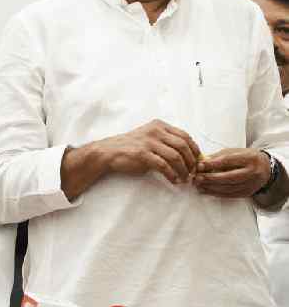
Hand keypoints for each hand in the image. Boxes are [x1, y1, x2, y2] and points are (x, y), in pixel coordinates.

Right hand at [61, 119, 200, 200]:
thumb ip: (166, 141)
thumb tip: (188, 155)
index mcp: (159, 125)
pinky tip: (174, 181)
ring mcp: (148, 142)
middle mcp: (155, 131)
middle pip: (183, 146)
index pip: (185, 136)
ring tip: (184, 178)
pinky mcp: (143, 154)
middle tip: (192, 172)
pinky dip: (172, 175)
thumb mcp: (149, 137)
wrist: (109, 152)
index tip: (197, 161)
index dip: (195, 150)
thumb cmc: (131, 147)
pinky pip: (164, 166)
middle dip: (191, 161)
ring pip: (176, 156)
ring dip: (183, 170)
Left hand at [193, 148, 270, 197]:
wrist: (265, 167)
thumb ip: (218, 157)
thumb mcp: (234, 152)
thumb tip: (201, 162)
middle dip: (211, 178)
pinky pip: (230, 194)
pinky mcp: (248, 192)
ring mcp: (252, 184)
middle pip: (229, 177)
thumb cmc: (246, 157)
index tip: (199, 165)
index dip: (212, 164)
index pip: (228, 161)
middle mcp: (253, 172)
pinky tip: (206, 190)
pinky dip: (216, 193)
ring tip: (199, 184)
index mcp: (249, 158)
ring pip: (229, 188)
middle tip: (197, 177)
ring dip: (211, 187)